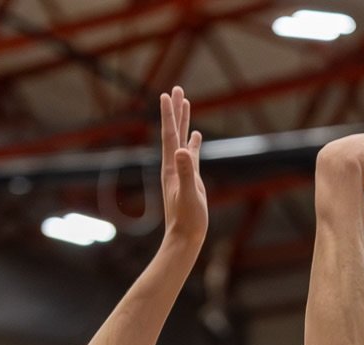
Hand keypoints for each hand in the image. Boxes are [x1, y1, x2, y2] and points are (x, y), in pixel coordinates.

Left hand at [160, 86, 206, 246]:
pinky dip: (193, 143)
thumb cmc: (187, 219)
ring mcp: (181, 171)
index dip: (169, 115)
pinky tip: (196, 135)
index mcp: (172, 167)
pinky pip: (191, 155)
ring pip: (182, 140)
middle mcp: (174, 165)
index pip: (170, 135)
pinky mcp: (190, 179)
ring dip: (184, 122)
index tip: (167, 94)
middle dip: (176, 111)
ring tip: (185, 103)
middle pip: (174, 132)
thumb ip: (186, 173)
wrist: (185, 237)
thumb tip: (183, 151)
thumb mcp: (189, 195)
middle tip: (177, 89)